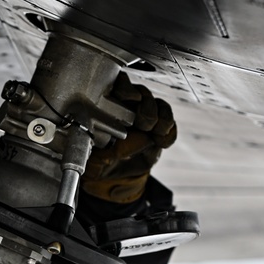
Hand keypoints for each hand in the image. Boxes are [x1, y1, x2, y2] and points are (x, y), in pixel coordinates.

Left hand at [83, 73, 176, 203]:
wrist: (111, 177)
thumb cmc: (96, 164)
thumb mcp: (92, 161)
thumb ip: (104, 152)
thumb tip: (120, 145)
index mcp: (106, 108)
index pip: (117, 86)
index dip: (126, 88)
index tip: (133, 99)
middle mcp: (127, 109)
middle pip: (143, 93)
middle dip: (147, 107)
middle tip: (146, 124)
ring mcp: (145, 119)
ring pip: (160, 106)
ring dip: (162, 118)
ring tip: (156, 133)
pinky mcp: (158, 132)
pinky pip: (170, 126)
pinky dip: (170, 134)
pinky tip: (162, 143)